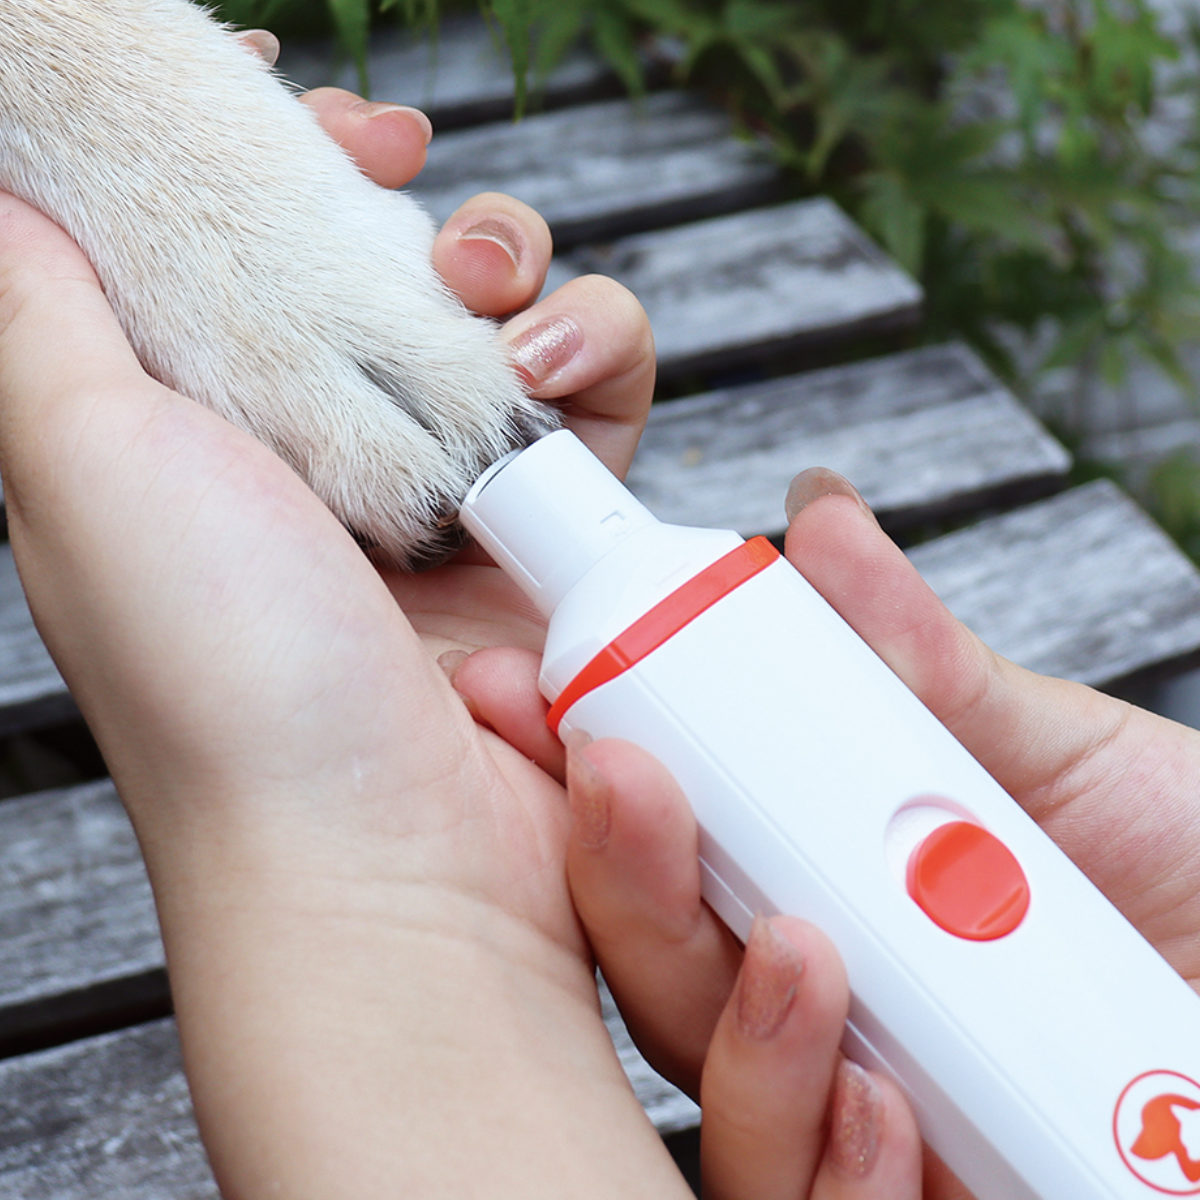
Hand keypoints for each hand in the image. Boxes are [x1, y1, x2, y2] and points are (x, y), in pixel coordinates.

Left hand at [0, 72, 674, 1199]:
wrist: (389, 860)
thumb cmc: (226, 677)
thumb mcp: (76, 462)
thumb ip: (40, 310)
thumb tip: (24, 187)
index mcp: (211, 428)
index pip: (250, 247)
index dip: (279, 159)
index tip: (309, 108)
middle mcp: (334, 454)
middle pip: (390, 263)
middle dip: (409, 198)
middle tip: (411, 182)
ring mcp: (455, 492)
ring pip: (511, 310)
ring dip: (517, 268)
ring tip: (499, 306)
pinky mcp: (560, 530)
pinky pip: (604, 393)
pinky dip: (595, 356)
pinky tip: (555, 382)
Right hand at [453, 471, 1199, 1198]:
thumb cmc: (1188, 881)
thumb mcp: (1051, 756)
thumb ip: (921, 662)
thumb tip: (822, 519)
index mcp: (814, 889)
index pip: (664, 847)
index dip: (584, 772)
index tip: (527, 686)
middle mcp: (819, 1012)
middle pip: (665, 970)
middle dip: (619, 876)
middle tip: (617, 775)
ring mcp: (863, 1125)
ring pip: (720, 1100)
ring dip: (727, 1021)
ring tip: (796, 943)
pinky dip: (834, 1165)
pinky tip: (884, 1106)